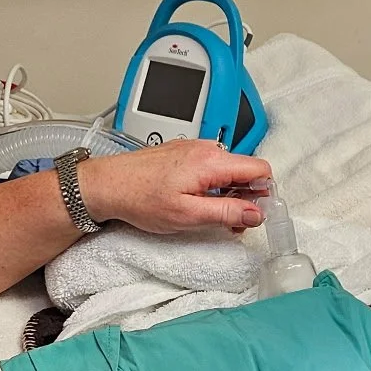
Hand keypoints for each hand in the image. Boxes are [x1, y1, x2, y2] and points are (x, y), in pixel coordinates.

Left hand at [77, 141, 272, 235]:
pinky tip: (196, 201)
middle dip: (246, 197)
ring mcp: (194, 148)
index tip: (255, 213)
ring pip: (228, 170)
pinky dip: (212, 186)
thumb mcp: (187, 215)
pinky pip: (211, 167)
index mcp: (211, 161)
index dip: (265, 193)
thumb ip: (227, 213)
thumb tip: (257, 214)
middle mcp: (206, 148)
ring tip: (209, 214)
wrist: (105, 185)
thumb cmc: (139, 198)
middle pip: (246, 169)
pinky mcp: (183, 153)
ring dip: (228, 193)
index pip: (260, 169)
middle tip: (231, 222)